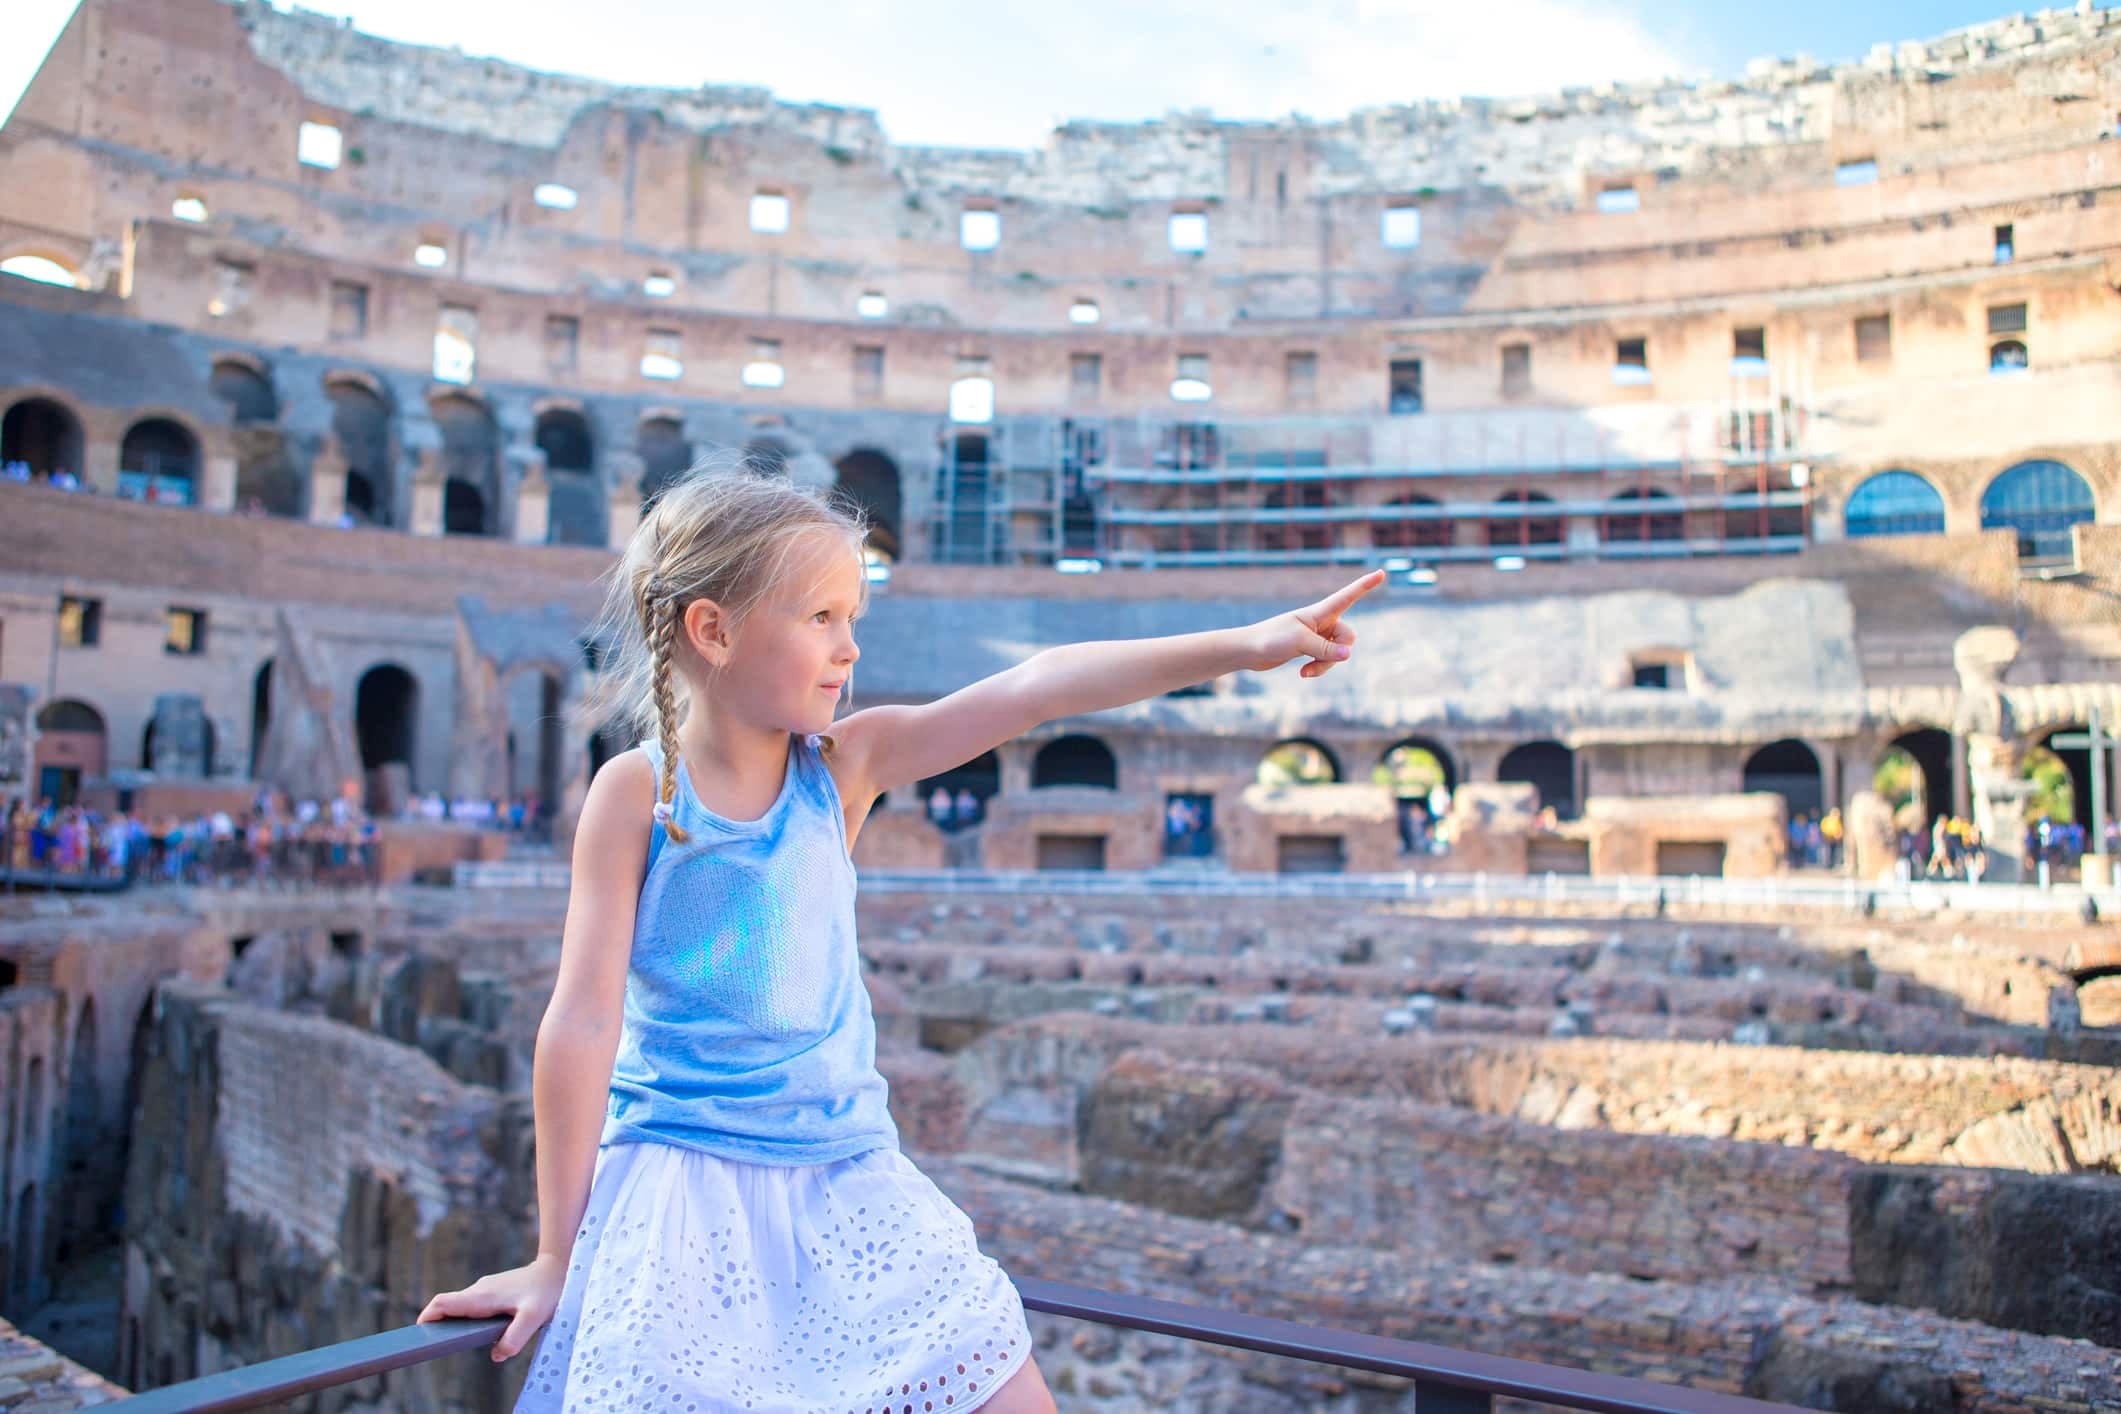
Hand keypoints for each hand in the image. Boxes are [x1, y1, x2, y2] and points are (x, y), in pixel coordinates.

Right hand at [417, 1253, 565, 1362]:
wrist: (560, 1267)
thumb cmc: (548, 1291)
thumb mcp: (535, 1318)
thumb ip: (514, 1338)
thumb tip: (496, 1355)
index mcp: (481, 1296)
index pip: (443, 1303)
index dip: (427, 1317)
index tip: (418, 1334)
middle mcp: (480, 1291)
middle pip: (447, 1306)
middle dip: (436, 1324)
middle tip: (433, 1345)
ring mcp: (486, 1289)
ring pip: (461, 1306)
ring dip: (454, 1322)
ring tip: (455, 1342)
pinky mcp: (494, 1291)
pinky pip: (473, 1306)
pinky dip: (468, 1319)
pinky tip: (479, 1332)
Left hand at [1243, 570, 1385, 677]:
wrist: (1248, 651)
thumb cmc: (1271, 639)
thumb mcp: (1300, 643)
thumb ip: (1326, 649)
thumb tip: (1349, 655)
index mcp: (1319, 612)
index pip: (1348, 596)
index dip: (1365, 585)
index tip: (1382, 573)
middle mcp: (1321, 622)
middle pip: (1348, 637)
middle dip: (1339, 652)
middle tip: (1317, 658)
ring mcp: (1317, 636)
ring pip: (1338, 653)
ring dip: (1326, 665)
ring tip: (1305, 671)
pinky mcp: (1310, 649)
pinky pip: (1327, 660)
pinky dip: (1319, 668)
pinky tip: (1303, 673)